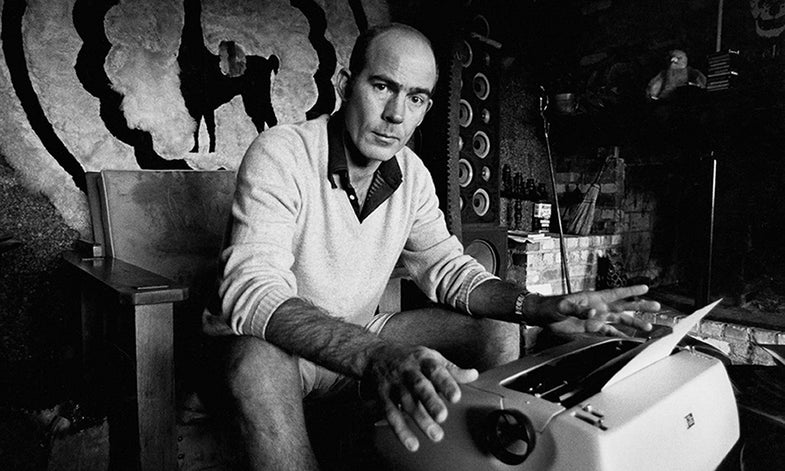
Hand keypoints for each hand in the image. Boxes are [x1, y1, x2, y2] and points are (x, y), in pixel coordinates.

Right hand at [363, 343, 477, 451]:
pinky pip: (391, 414)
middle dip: (430, 401)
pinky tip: (412, 444)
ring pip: (407, 403)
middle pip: (419, 386)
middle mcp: (408, 371)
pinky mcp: (383, 396)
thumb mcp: (430, 357)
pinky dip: (401, 430)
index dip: (446, 383)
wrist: (376, 355)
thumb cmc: (410, 358)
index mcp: (423, 360)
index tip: (456, 397)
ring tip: (435, 435)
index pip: (436, 370)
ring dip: (420, 420)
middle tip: (442, 417)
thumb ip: (451, 369)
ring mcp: (395, 384)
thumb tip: (473, 375)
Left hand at [538, 285, 659, 335]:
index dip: (630, 290)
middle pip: (623, 306)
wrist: (542, 315)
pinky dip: (619, 335)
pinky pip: (608, 331)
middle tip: (656, 306)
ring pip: (619, 320)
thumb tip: (593, 314)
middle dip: (640, 306)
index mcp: (593, 297)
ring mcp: (596, 318)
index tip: (645, 287)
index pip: (616, 293)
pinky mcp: (591, 328)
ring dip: (634, 323)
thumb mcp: (563, 306)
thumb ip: (578, 310)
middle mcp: (598, 307)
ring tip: (648, 326)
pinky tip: (629, 338)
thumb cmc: (551, 306)